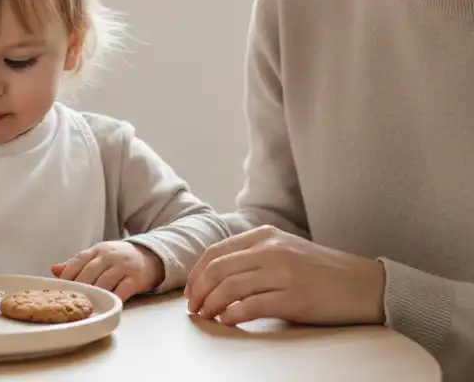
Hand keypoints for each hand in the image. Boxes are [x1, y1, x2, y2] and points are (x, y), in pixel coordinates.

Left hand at [51, 240, 163, 301]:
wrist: (150, 256)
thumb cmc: (118, 259)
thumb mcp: (98, 256)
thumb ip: (77, 264)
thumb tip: (54, 269)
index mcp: (97, 250)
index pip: (78, 261)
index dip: (67, 275)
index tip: (58, 289)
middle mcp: (108, 256)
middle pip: (89, 272)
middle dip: (78, 287)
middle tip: (69, 302)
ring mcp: (123, 266)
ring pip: (104, 282)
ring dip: (93, 294)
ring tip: (84, 306)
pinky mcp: (135, 278)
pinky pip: (122, 290)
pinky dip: (113, 298)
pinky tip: (106, 306)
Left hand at [184, 225, 385, 325]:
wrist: (366, 285)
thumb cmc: (323, 271)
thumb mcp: (286, 250)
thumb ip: (254, 255)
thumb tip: (215, 276)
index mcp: (266, 236)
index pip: (216, 252)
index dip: (197, 274)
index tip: (191, 291)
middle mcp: (272, 250)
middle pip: (218, 269)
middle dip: (199, 291)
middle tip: (194, 307)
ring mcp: (283, 273)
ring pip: (230, 288)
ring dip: (212, 305)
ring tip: (207, 316)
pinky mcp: (294, 298)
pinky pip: (251, 307)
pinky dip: (232, 316)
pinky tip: (227, 321)